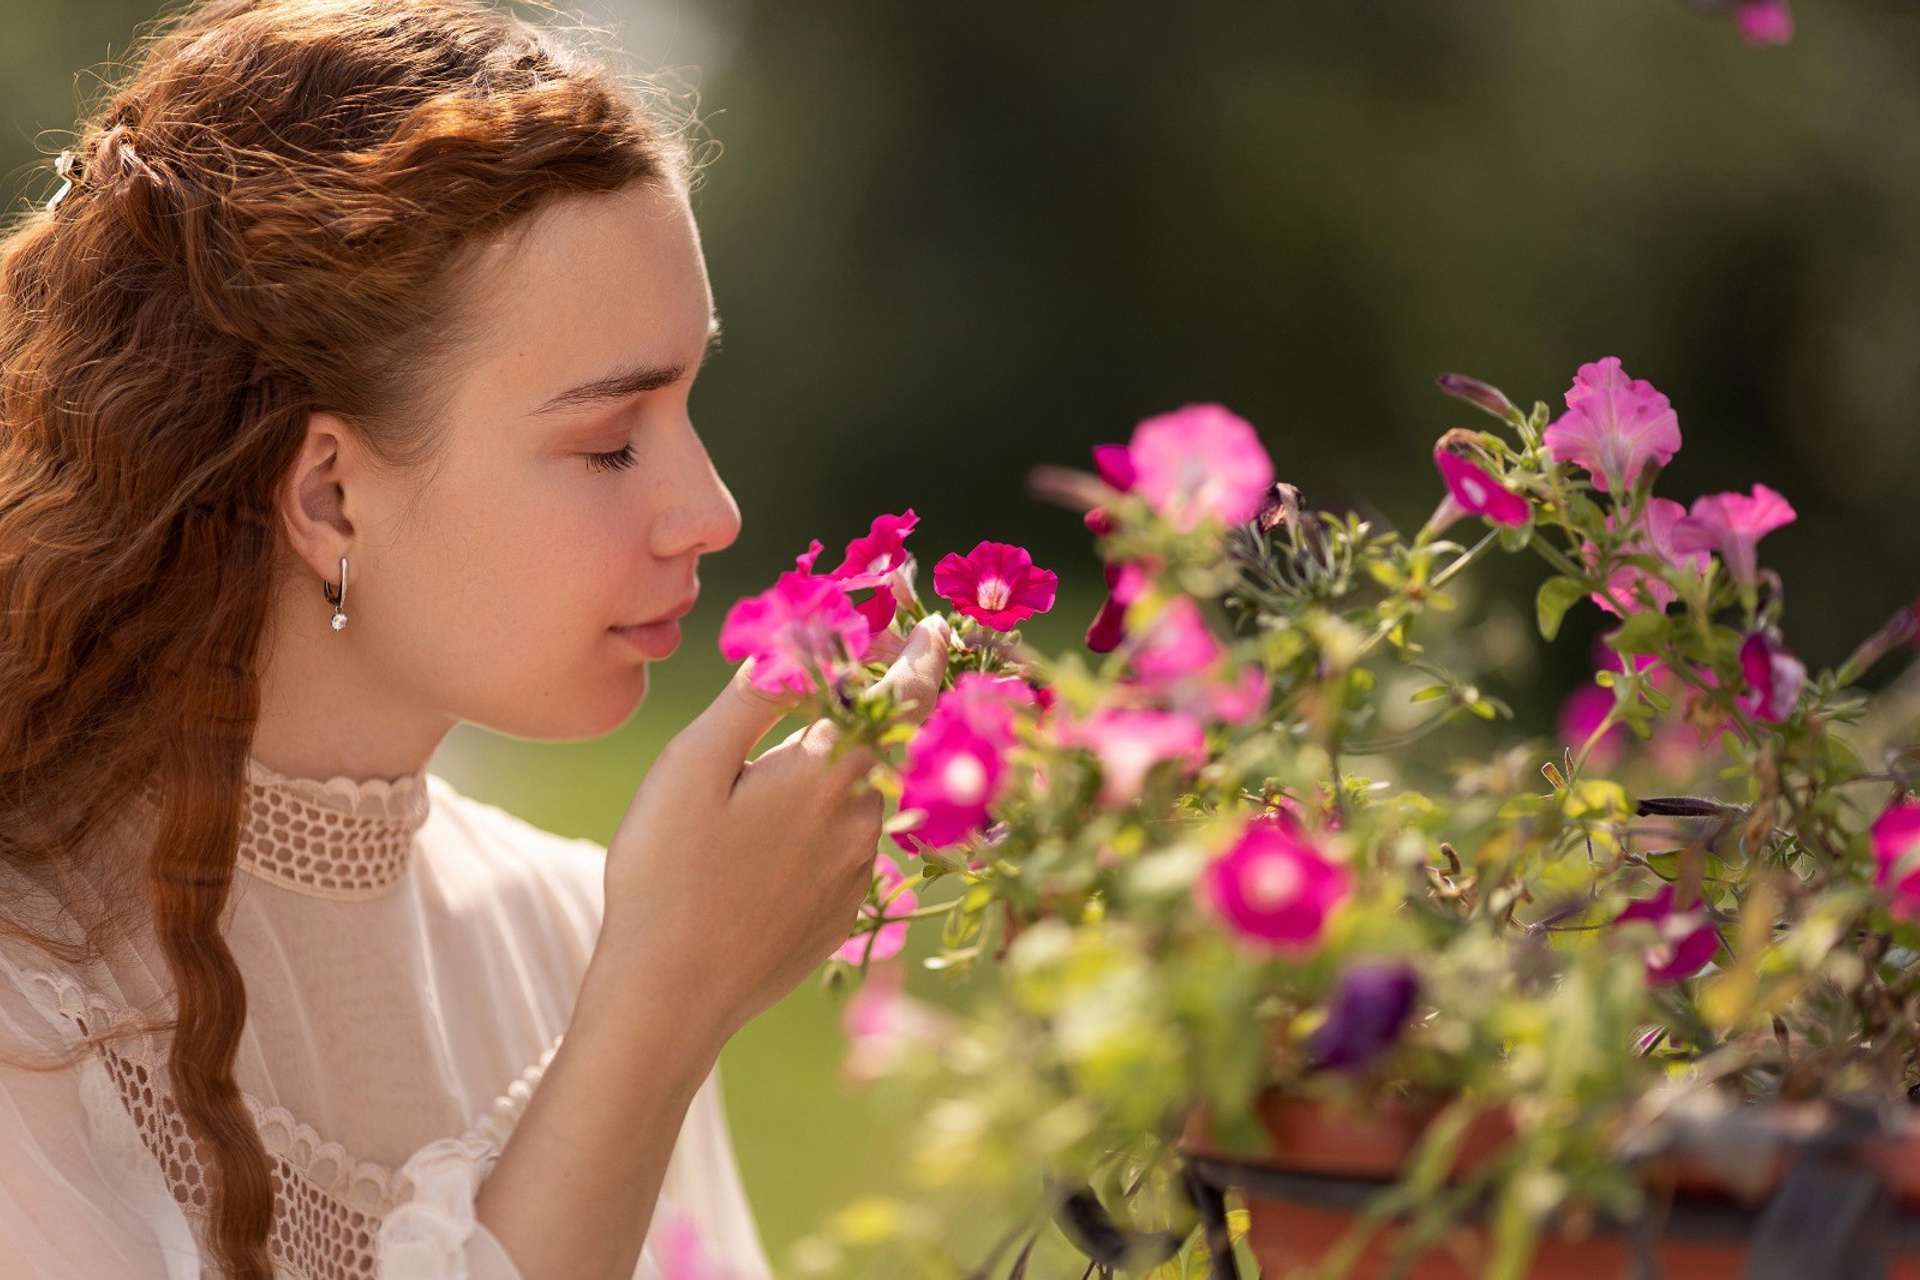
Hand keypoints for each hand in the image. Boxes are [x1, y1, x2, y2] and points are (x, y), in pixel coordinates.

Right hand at [598, 614, 951, 1049]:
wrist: (671, 994)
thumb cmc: (666, 870)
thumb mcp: (692, 765)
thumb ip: (753, 698)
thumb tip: (795, 644)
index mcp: (828, 775)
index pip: (904, 699)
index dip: (923, 657)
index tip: (931, 626)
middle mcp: (860, 822)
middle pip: (891, 746)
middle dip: (879, 706)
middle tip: (848, 678)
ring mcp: (856, 873)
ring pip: (869, 798)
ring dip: (851, 769)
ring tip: (798, 761)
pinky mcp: (842, 912)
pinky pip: (852, 846)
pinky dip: (834, 820)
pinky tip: (782, 832)